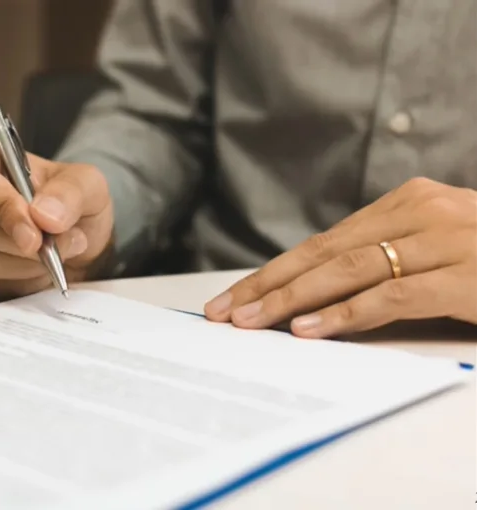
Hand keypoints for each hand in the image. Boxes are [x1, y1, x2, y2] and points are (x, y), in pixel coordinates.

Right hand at [0, 134, 113, 299]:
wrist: (66, 237)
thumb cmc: (67, 202)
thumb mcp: (87, 185)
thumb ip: (71, 193)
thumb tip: (45, 215)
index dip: (1, 206)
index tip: (34, 235)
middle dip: (22, 245)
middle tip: (60, 248)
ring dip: (21, 266)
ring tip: (51, 256)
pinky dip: (12, 282)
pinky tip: (32, 270)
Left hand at [204, 177, 476, 337]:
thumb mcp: (435, 245)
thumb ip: (385, 258)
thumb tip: (317, 292)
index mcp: (406, 203)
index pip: (323, 241)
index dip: (274, 270)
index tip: (235, 295)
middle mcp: (419, 213)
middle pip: (324, 253)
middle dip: (268, 285)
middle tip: (225, 313)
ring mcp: (444, 241)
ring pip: (347, 271)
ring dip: (292, 300)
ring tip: (252, 322)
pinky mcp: (465, 276)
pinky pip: (393, 296)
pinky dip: (346, 314)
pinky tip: (308, 330)